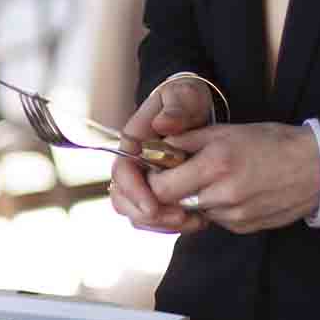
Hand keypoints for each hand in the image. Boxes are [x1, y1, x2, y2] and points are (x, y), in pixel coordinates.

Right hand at [111, 77, 215, 234]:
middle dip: (146, 214)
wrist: (195, 107)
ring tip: (193, 221)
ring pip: (137, 212)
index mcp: (133, 142)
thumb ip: (176, 108)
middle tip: (178, 218)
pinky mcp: (157, 191)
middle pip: (123, 199)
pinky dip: (171, 224)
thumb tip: (161, 124)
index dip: (134, 191)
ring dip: (161, 224)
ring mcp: (143, 179)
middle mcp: (133, 164)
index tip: (153, 205)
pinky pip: (154, 215)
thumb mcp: (184, 96)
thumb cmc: (186, 99)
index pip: (122, 172)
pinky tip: (197, 220)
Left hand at [127, 121, 319, 234]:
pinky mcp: (244, 228)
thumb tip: (158, 146)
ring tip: (215, 179)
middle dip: (173, 191)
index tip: (159, 170)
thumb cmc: (273, 143)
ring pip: (196, 212)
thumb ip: (188, 140)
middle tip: (182, 174)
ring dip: (196, 199)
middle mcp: (222, 195)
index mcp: (215, 165)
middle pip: (175, 204)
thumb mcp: (228, 131)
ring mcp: (234, 216)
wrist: (318, 169)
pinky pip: (216, 220)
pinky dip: (216, 208)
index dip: (154, 181)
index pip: (161, 188)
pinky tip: (234, 191)